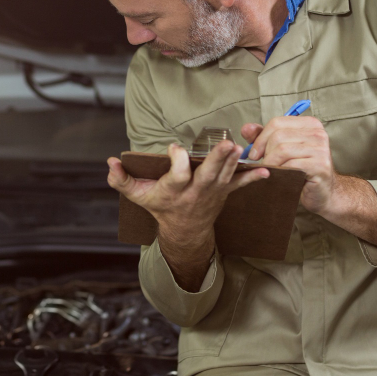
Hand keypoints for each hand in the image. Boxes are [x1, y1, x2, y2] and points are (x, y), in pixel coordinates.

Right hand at [108, 141, 269, 289]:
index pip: (177, 175)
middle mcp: (195, 192)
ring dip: (233, 161)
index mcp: (173, 190)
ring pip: (225, 176)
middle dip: (217, 160)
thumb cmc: (159, 206)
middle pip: (208, 175)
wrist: (184, 230)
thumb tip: (110, 162)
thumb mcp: (136, 194)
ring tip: (239, 147)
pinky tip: (266, 171)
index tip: (173, 147)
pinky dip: (253, 178)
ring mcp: (212, 193)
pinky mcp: (224, 192)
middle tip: (227, 145)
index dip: (177, 160)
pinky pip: (240, 185)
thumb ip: (120, 179)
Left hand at [242, 117, 376, 246]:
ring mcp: (321, 148)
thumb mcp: (281, 149)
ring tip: (271, 172)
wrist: (322, 194)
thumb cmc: (300, 171)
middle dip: (265, 153)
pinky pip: (290, 165)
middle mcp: (317, 133)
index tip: (254, 153)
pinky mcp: (320, 165)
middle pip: (278, 136)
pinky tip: (280, 177)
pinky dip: (280, 172)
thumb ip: (263, 137)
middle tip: (264, 165)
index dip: (260, 138)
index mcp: (309, 124)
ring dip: (271, 163)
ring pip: (282, 149)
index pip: (277, 122)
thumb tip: (246, 129)